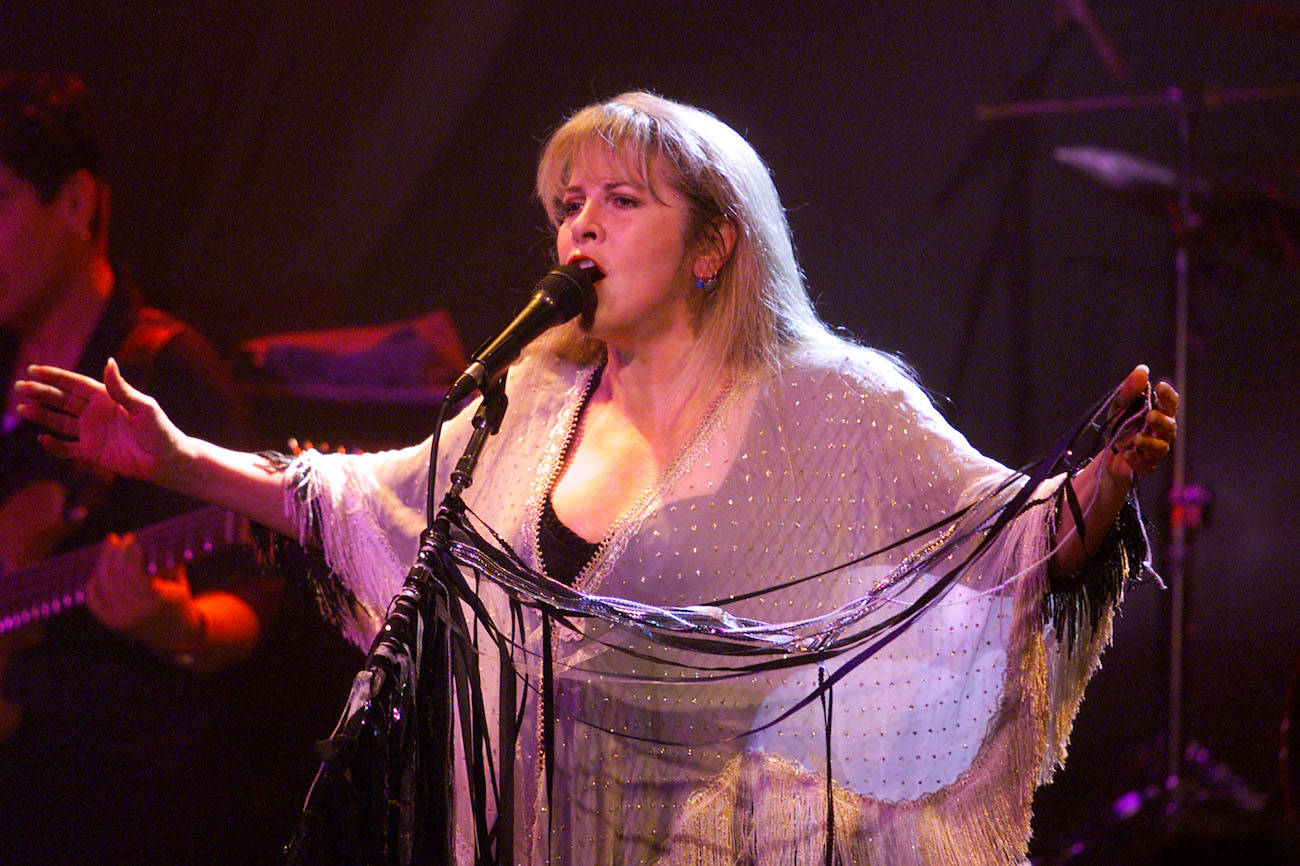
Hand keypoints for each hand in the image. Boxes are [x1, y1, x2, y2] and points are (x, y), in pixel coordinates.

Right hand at [13, 358, 183, 483]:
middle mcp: (96, 413)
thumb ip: (122, 388)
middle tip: (20, 387)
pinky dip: (54, 446)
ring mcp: (92, 433)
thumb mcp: (143, 407)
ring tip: (21, 409)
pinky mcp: (92, 453)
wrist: (167, 460)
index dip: (55, 376)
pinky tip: (42, 439)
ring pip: (60, 422)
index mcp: (107, 398)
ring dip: (41, 415)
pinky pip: (67, 449)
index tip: (33, 369)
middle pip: (62, 400)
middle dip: (41, 393)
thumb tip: (108, 362)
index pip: (75, 384)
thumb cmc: (160, 430)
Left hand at [85, 532, 202, 652]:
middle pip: (115, 577)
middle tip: (115, 538)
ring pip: (103, 586)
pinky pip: (94, 601)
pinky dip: (92, 584)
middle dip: (113, 554)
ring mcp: (122, 620)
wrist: (177, 634)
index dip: (129, 553)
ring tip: (108, 549)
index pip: (133, 573)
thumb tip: (146, 540)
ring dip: (103, 564)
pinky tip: (98, 571)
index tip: (132, 538)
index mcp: (157, 600)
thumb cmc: (179, 601)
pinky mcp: (112, 624)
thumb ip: (164, 562)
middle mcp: (136, 612)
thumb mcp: (177, 581)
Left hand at [1104, 365, 1178, 481]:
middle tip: (1150, 416)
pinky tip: (1128, 454)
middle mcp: (1161, 433)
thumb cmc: (1121, 425)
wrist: (1109, 453)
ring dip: (1150, 443)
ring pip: (1161, 448)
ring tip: (1137, 438)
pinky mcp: (1145, 466)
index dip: (1168, 396)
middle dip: (1161, 421)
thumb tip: (1142, 369)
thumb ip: (1130, 390)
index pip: (1170, 404)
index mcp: (1159, 414)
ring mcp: (1154, 451)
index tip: (1160, 386)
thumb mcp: (1120, 405)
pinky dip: (1137, 460)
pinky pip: (1146, 465)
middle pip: (1170, 427)